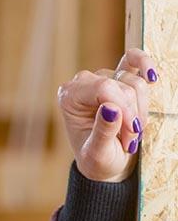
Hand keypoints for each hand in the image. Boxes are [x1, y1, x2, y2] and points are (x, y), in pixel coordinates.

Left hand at [57, 48, 158, 181]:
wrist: (105, 161)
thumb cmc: (97, 158)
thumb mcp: (98, 153)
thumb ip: (103, 132)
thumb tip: (111, 108)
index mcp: (69, 97)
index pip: (104, 88)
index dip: (124, 109)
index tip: (131, 133)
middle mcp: (83, 83)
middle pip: (121, 85)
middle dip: (131, 114)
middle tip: (130, 140)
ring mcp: (101, 78)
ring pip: (134, 81)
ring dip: (140, 110)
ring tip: (133, 131)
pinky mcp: (119, 78)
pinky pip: (134, 60)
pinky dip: (145, 65)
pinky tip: (152, 77)